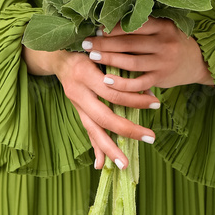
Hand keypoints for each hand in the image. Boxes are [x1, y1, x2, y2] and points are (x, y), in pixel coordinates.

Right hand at [21, 45, 158, 170]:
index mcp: (85, 73)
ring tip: (124, 164)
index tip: (156, 102)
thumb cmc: (86, 49)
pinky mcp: (76, 111)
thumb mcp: (101, 51)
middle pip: (104, 116)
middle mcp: (78, 92)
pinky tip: (101, 165)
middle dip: (128, 130)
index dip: (135, 98)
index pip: (113, 92)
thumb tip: (146, 85)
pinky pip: (87, 132)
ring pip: (93, 130)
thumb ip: (119, 65)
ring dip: (110, 148)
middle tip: (150, 137)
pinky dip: (95, 148)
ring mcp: (75, 104)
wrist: (58, 55)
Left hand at [81, 16, 214, 91]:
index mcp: (164, 26)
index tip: (96, 28)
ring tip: (91, 56)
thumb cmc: (172, 41)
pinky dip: (121, 83)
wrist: (197, 61)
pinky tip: (107, 80)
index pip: (134, 25)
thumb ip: (144, 25)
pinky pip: (138, 83)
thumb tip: (110, 23)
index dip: (113, 27)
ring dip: (109, 59)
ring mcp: (164, 62)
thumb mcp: (164, 28)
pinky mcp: (161, 79)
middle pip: (129, 43)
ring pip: (131, 62)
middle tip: (86, 42)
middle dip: (105, 43)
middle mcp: (165, 43)